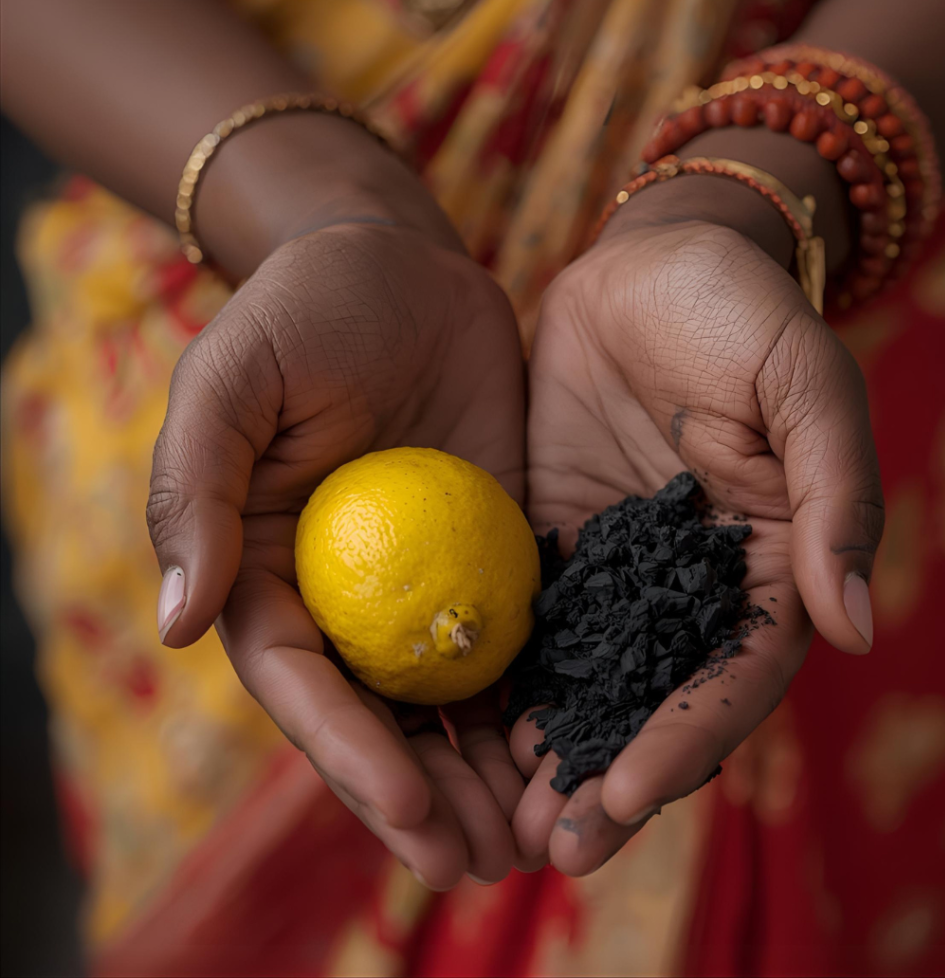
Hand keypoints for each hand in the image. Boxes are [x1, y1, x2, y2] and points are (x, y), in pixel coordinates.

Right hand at [147, 217, 526, 888]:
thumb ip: (196, 491)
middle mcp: (351, 593)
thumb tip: (179, 627)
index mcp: (273, 572)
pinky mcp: (497, 551)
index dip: (349, 750)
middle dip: (428, 795)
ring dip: (493, 773)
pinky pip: (520, 636)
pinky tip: (585, 744)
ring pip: (456, 697)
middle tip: (484, 860)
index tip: (408, 803)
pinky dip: (545, 696)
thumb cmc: (301, 312)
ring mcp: (430, 579)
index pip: (305, 683)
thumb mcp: (231, 380)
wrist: (398, 265)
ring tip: (540, 837)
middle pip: (383, 714)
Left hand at [513, 210, 882, 875]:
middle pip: (654, 699)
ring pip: (587, 676)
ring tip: (501, 825)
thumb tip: (855, 625)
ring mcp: (617, 564)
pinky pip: (530, 618)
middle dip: (608, 778)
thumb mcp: (806, 386)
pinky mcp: (553, 533)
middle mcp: (689, 582)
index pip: (732, 675)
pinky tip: (466, 729)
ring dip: (551, 752)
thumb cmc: (741, 312)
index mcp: (766, 562)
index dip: (686, 740)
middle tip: (552, 852)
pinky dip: (506, 678)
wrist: (652, 261)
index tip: (627, 797)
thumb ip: (834, 499)